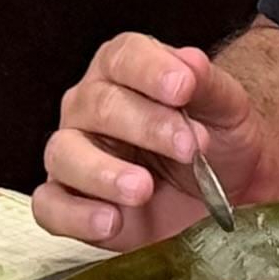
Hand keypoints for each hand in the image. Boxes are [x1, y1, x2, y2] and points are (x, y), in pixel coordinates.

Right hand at [35, 35, 264, 245]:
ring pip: (64, 153)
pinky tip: (110, 221)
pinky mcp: (68, 202)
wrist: (224, 196)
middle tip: (188, 148)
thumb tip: (191, 64)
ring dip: (103, 172)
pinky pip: (51, 206)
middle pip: (100, 106)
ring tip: (142, 189)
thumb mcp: (227, 110)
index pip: (126, 57)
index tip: (183, 87)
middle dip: (146, 126)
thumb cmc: (217, 141)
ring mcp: (73, 153)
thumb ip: (209, 86)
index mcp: (125, 70)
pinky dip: (76, 216)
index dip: (152, 70)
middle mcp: (89, 106)